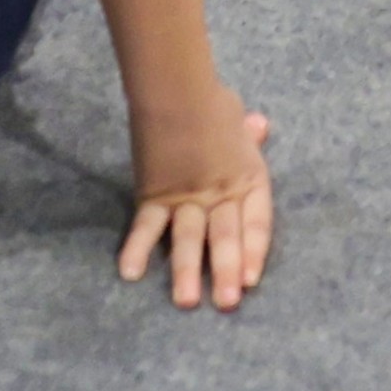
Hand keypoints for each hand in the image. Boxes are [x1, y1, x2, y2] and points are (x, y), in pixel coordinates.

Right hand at [119, 91, 272, 312]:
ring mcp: (185, 195)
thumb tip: (261, 128)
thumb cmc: (209, 100)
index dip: (254, 251)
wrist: (174, 87)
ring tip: (185, 302)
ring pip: (188, 237)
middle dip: (225, 270)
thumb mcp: (237, 117)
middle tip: (226, 302)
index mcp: (246, 177)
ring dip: (187, 270)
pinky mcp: (153, 192)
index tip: (251, 279)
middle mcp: (218, 192)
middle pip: (224, 234)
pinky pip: (146, 225)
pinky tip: (130, 272)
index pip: (256, 222)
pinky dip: (137, 247)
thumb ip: (248, 134)